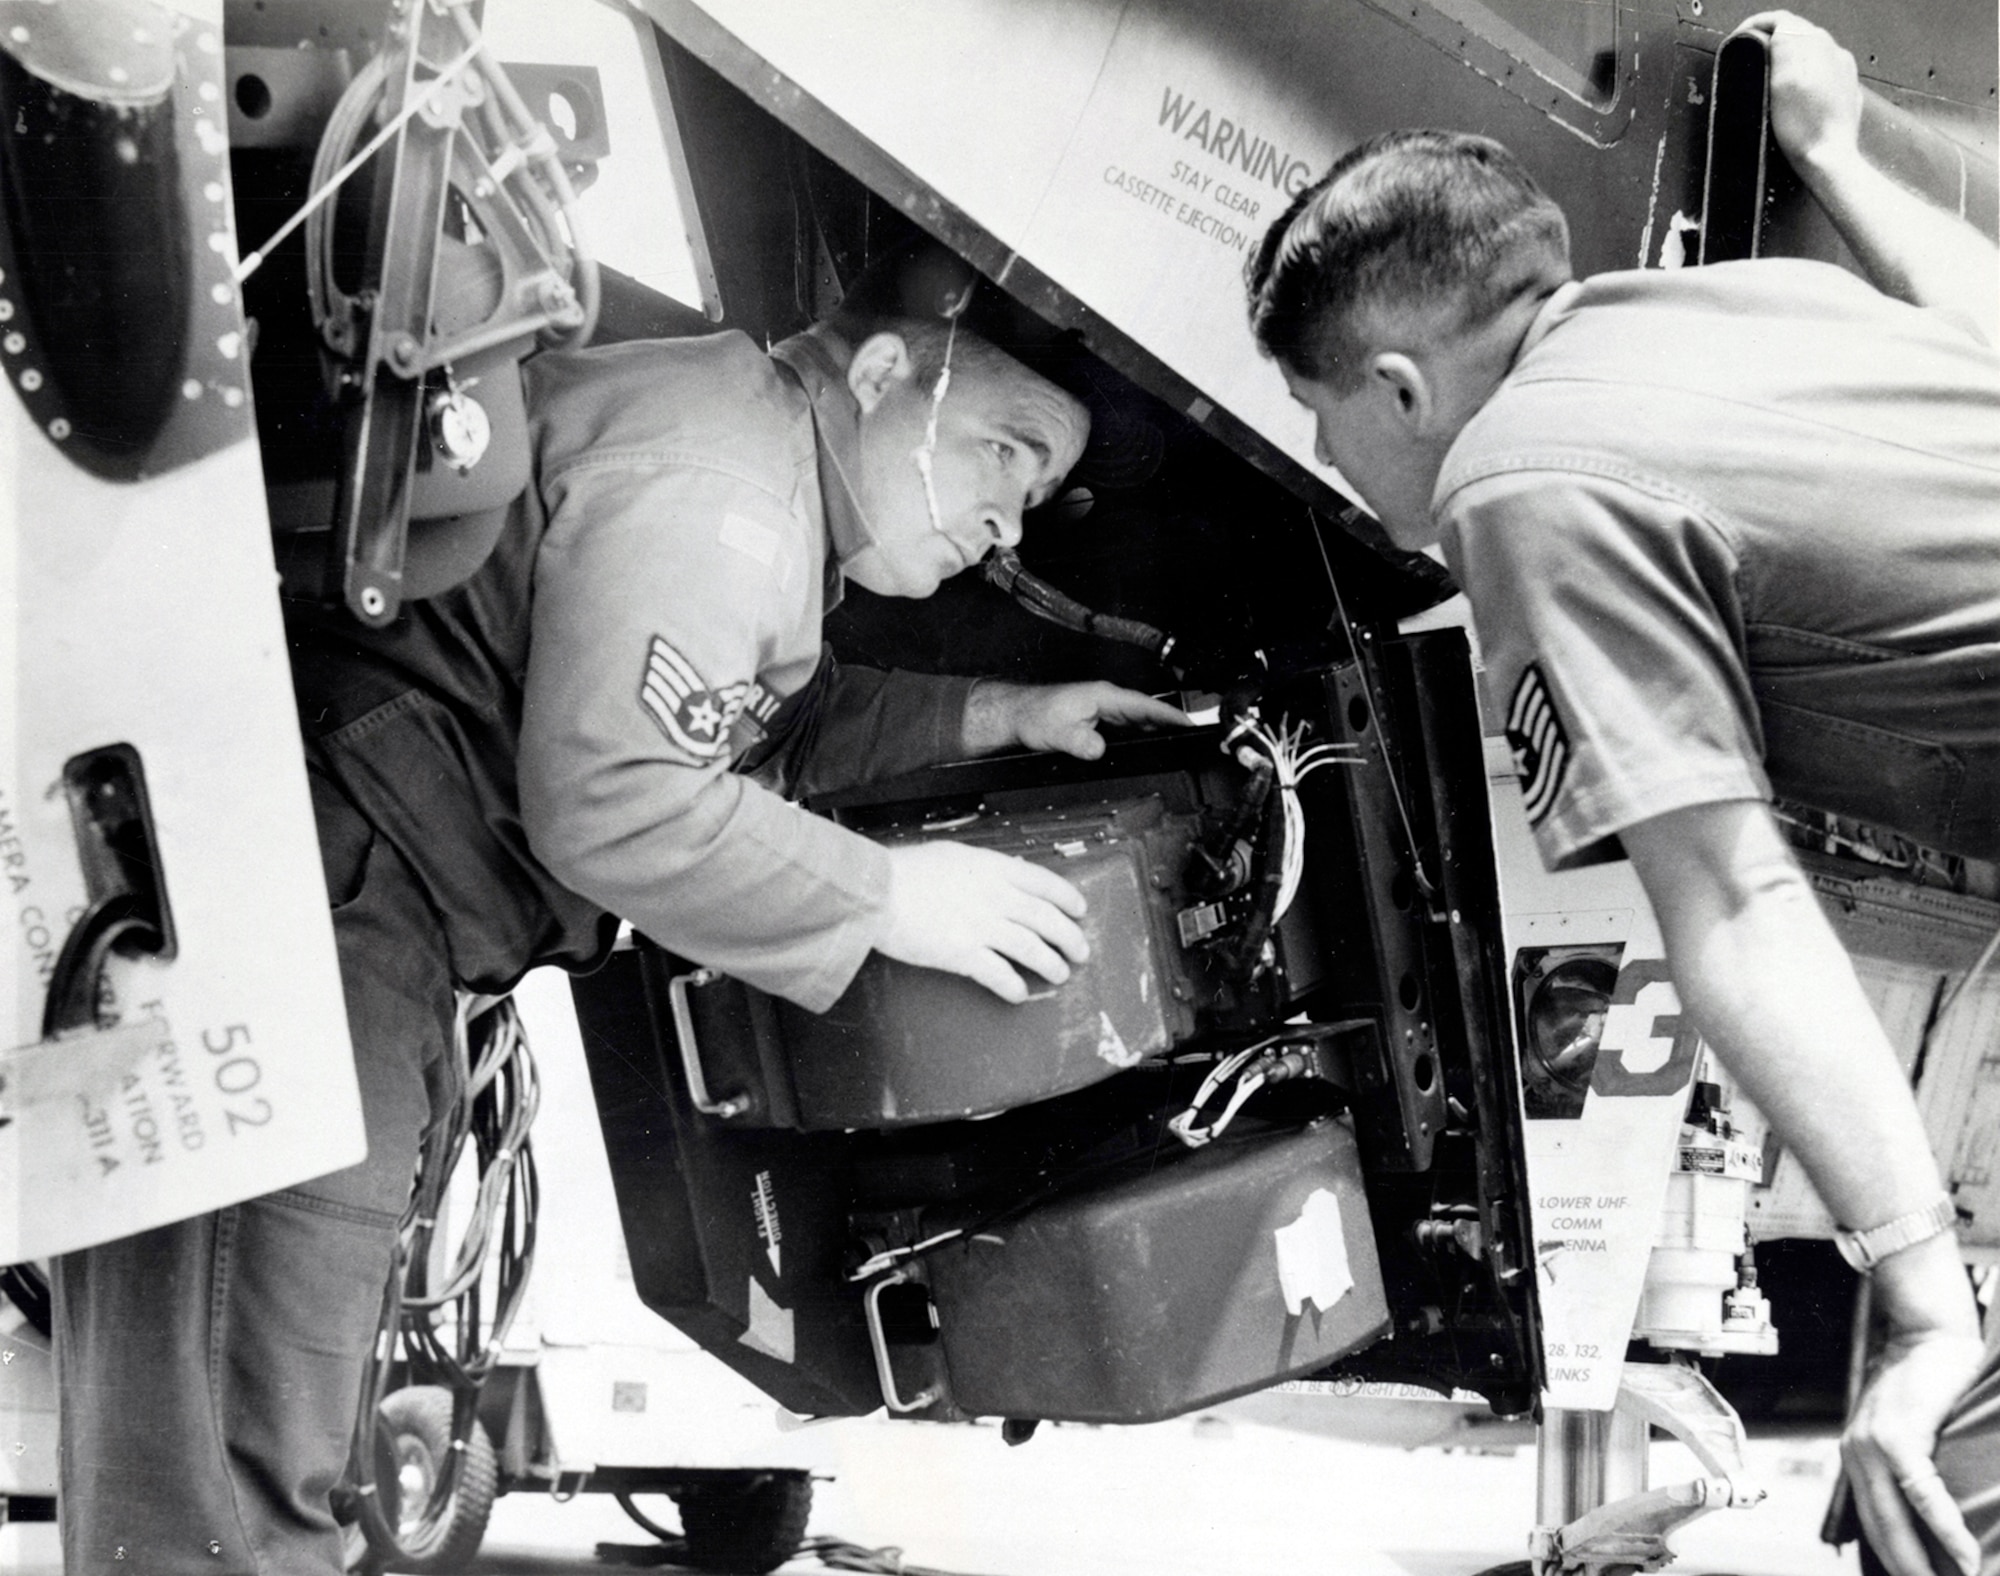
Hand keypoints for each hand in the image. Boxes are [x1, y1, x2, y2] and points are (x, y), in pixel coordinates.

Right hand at [877, 842, 1088, 1002]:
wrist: (876, 891)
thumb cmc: (906, 871)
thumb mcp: (953, 856)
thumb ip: (982, 868)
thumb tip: (1003, 876)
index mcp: (994, 869)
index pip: (1045, 883)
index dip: (1068, 899)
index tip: (1079, 910)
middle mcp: (995, 897)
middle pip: (1047, 920)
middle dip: (1070, 938)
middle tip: (1080, 951)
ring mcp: (981, 926)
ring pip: (1032, 949)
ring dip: (1051, 965)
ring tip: (1058, 974)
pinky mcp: (963, 954)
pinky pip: (1000, 975)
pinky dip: (1014, 987)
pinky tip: (1019, 993)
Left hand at [964, 679, 1192, 760]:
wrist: (1017, 715)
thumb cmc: (1033, 716)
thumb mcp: (1056, 732)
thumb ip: (1079, 741)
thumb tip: (1099, 750)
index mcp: (1103, 696)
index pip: (1146, 706)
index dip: (1170, 716)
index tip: (1190, 725)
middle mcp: (1107, 700)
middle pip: (1148, 714)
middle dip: (1171, 726)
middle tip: (1193, 741)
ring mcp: (1104, 710)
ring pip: (1139, 721)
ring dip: (1157, 732)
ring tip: (1178, 747)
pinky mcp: (1099, 720)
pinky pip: (1128, 728)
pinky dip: (1141, 736)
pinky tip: (1147, 749)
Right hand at [1738, 12, 1862, 175]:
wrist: (1829, 159)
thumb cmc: (1804, 130)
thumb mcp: (1780, 83)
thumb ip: (1780, 47)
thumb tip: (1775, 31)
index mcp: (1814, 45)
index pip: (1781, 19)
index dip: (1756, 24)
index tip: (1741, 36)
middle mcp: (1832, 51)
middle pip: (1797, 31)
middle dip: (1772, 39)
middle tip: (1752, 56)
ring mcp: (1841, 68)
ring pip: (1811, 48)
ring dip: (1789, 55)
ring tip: (1771, 75)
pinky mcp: (1845, 86)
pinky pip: (1822, 68)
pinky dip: (1804, 72)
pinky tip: (1794, 92)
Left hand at [1843, 1324, 1985, 1575]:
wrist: (1926, 1334)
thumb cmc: (1925, 1383)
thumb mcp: (1908, 1429)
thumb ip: (1909, 1466)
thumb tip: (1931, 1512)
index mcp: (1857, 1457)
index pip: (1873, 1522)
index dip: (1895, 1558)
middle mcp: (1856, 1454)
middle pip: (1881, 1529)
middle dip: (1908, 1570)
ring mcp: (1872, 1444)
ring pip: (1898, 1518)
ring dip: (1926, 1560)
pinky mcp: (1898, 1435)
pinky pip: (1920, 1493)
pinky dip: (1943, 1526)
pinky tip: (1963, 1554)